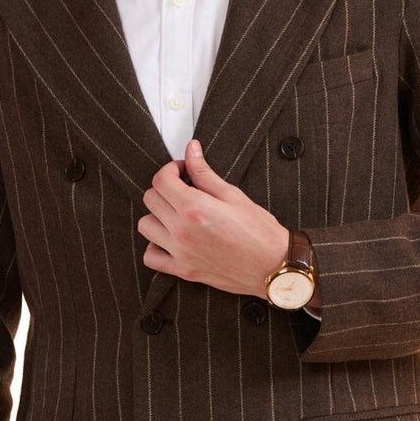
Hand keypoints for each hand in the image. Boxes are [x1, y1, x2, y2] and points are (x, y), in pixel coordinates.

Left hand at [139, 139, 289, 295]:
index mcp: (195, 208)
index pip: (161, 180)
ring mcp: (180, 252)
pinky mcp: (183, 270)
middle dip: (164, 189)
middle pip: (151, 199)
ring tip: (177, 214)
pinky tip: (170, 239)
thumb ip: (205, 173)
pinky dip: (155, 246)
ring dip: (157, 215)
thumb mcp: (233, 195)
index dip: (170, 169)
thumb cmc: (260, 232)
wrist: (273, 267)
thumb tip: (191, 150)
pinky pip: (151, 257)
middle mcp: (182, 230)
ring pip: (145, 226)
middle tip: (183, 189)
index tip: (182, 171)